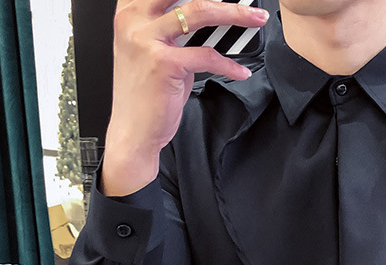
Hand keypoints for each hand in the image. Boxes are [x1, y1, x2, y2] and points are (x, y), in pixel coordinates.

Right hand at [102, 0, 268, 195]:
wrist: (133, 131)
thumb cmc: (145, 96)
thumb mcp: (154, 52)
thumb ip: (173, 32)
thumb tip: (207, 19)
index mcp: (129, 13)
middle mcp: (134, 20)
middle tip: (247, 1)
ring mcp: (147, 40)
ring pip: (199, 12)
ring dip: (234, 14)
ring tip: (256, 20)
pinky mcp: (164, 63)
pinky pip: (207, 56)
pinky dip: (229, 65)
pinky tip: (241, 72)